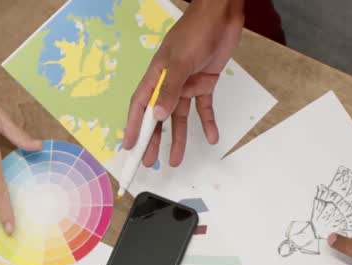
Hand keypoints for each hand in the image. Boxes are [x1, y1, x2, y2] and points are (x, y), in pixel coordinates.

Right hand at [122, 1, 243, 167]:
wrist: (221, 16)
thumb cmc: (195, 31)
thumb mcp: (180, 61)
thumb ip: (170, 90)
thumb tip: (159, 116)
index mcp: (156, 75)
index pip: (140, 106)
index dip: (134, 127)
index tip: (129, 147)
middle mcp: (169, 82)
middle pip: (158, 116)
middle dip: (153, 140)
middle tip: (149, 161)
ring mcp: (187, 83)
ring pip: (179, 116)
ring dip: (178, 138)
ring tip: (175, 159)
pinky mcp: (205, 83)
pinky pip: (203, 108)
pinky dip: (207, 122)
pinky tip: (210, 137)